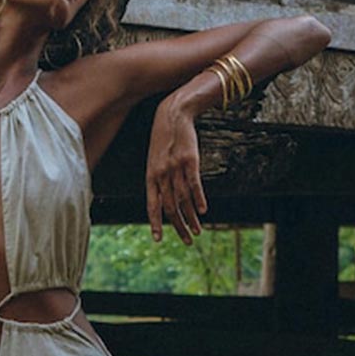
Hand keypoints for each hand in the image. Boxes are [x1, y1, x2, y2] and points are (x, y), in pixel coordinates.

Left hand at [146, 99, 205, 244]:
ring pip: (183, 200)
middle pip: (170, 208)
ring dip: (191, 218)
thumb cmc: (163, 139)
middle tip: (187, 240)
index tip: (158, 239)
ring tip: (198, 230)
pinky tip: (203, 210)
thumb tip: (164, 198)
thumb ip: (158, 178)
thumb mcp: (155, 159)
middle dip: (178, 227)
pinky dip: (199, 199)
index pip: (152, 205)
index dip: (155, 223)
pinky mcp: (189, 160)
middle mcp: (161, 175)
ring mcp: (175, 168)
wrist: (173, 115)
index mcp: (150, 176)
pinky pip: (194, 184)